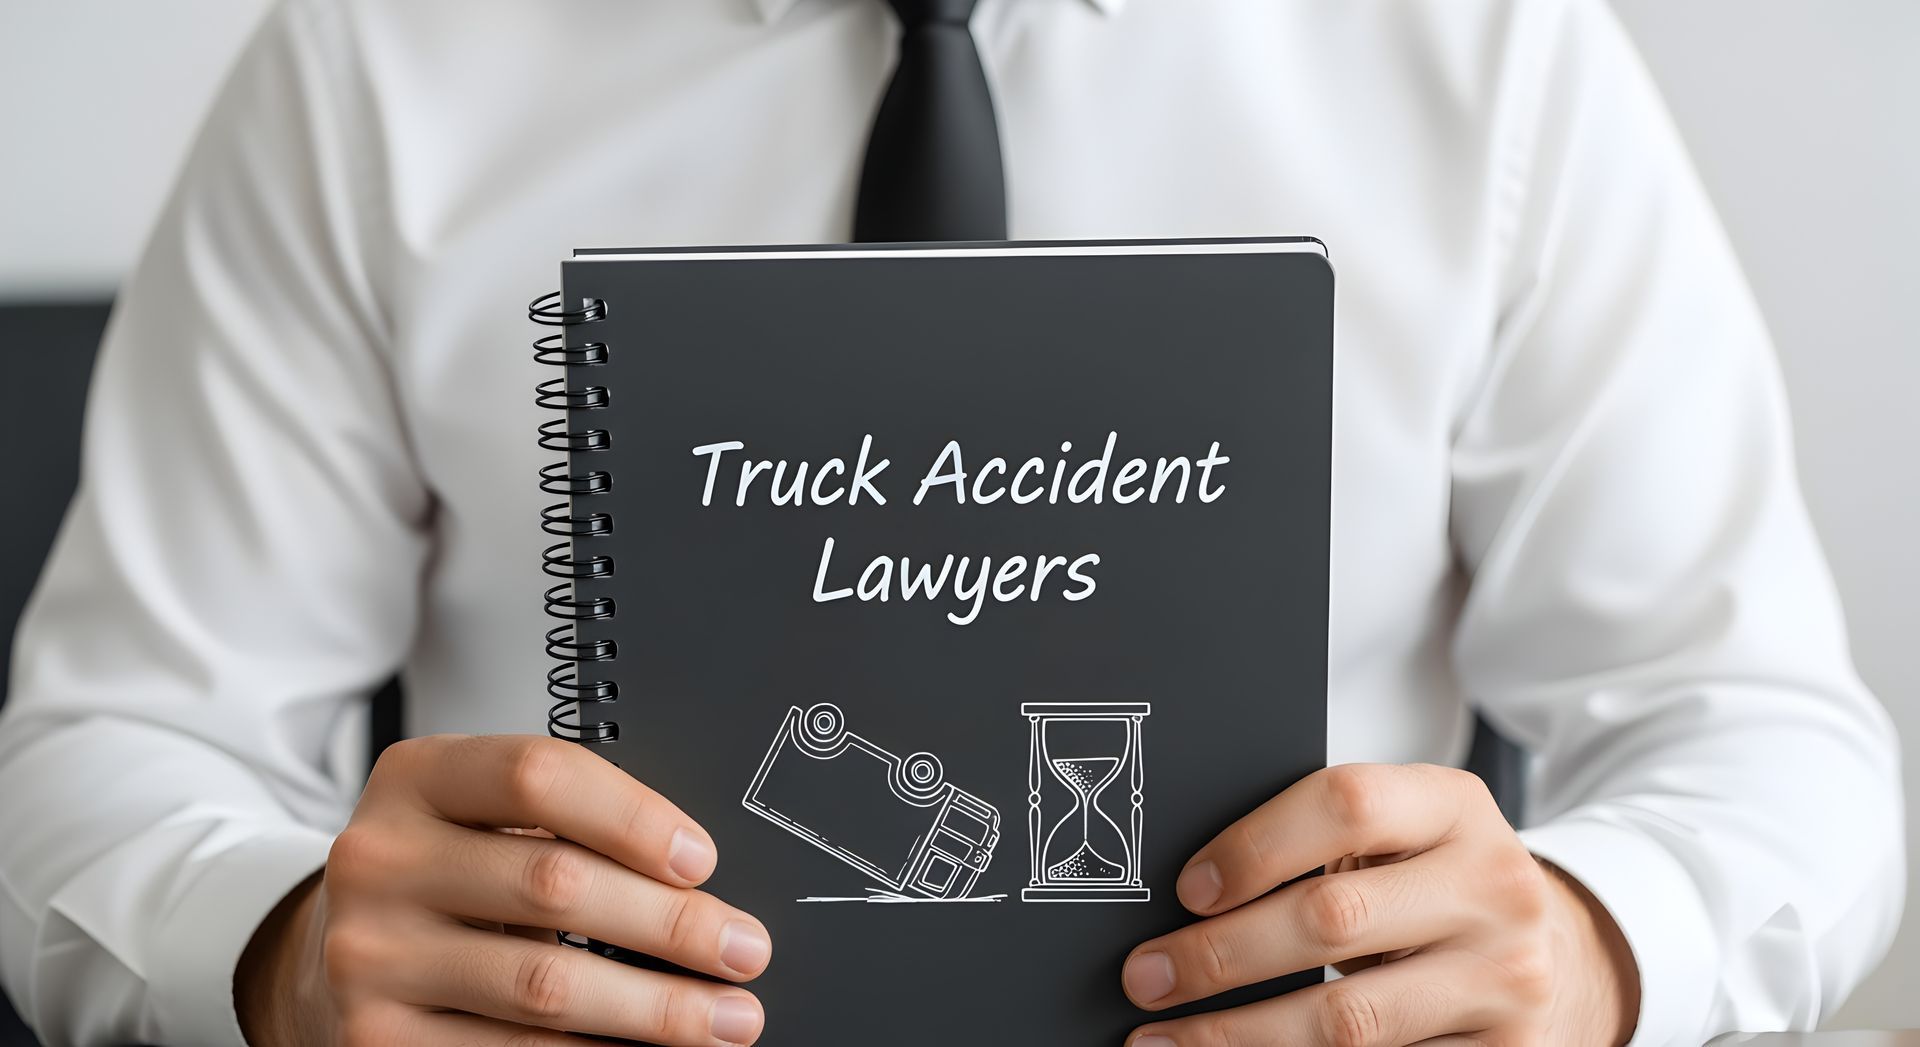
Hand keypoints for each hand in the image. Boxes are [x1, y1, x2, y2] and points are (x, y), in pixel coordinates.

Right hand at [236, 734, 770, 1045]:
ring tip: (726, 1016)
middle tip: (744, 949)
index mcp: (416, 779)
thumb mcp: (476, 816)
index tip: (703, 861)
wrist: (330, 955)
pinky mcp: (376, 1040)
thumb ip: (564, 822)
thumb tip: (696, 878)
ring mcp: (371, 956)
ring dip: (656, 1008)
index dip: (635, 817)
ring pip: (545, 984)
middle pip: (556, 885)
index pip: (541, 777)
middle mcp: (380, 861)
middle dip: (672, 924)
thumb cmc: (442, 874)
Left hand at [1120, 764, 1638, 1046]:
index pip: (1346, 805)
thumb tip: (1186, 891)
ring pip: (1348, 1018)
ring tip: (1164, 1040)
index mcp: (1454, 806)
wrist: (1550, 950)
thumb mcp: (1403, 834)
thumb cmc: (1435, 880)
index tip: (1187, 889)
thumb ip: (1321, 839)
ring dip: (1239, 1035)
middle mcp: (1492, 887)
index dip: (1255, 846)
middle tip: (1145, 976)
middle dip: (1220, 955)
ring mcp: (1506, 977)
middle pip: (1333, 919)